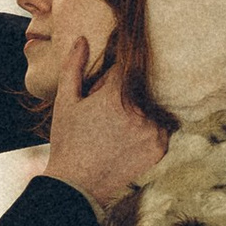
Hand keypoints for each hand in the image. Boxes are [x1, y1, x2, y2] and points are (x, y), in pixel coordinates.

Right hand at [42, 33, 166, 212]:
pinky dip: (149, 130)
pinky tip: (129, 140)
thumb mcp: (65, 102)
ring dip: (141, 111)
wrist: (78, 186)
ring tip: (117, 129)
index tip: (110, 80)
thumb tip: (82, 39)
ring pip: (152, 107)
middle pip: (141, 87)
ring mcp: (152, 130)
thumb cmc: (67, 141)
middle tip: (108, 113)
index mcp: (116, 94)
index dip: (117, 72)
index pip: (127, 65)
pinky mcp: (160, 148)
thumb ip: (74, 67)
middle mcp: (140, 110)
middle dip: (127, 93)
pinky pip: (160, 128)